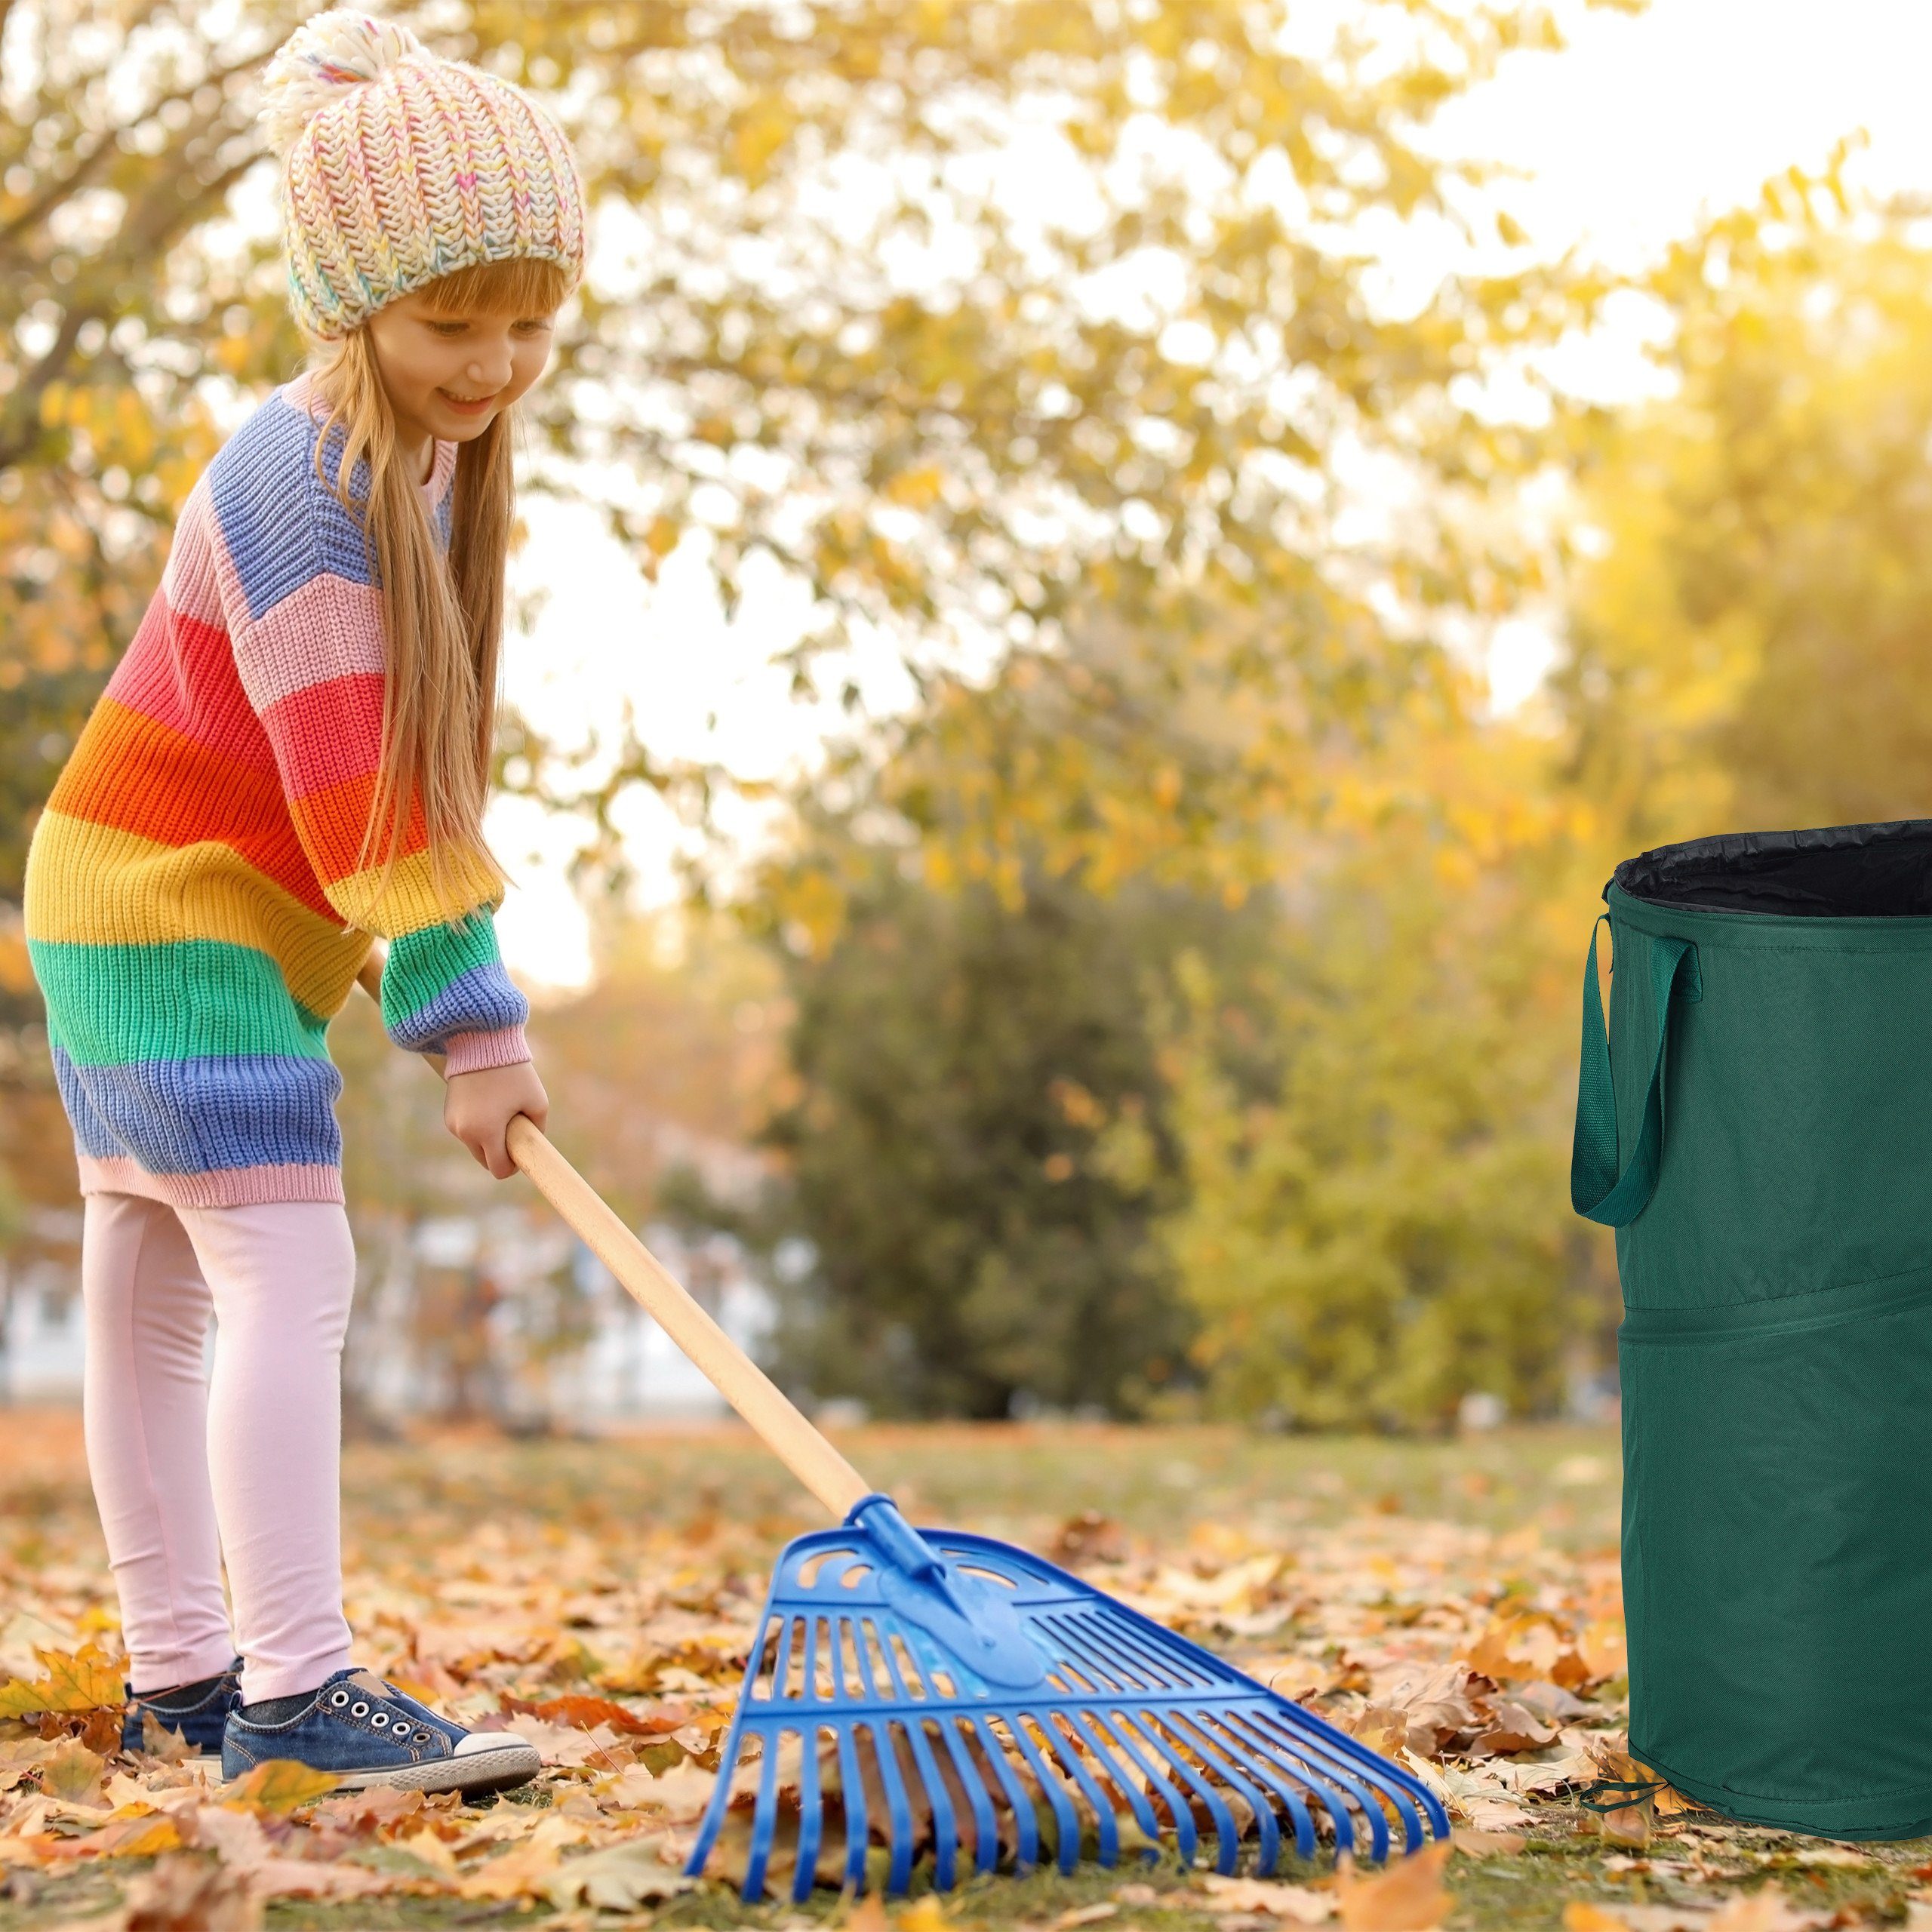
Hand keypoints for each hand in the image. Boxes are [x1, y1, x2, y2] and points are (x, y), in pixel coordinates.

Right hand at [443, 1060, 548, 1178]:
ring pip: (474, 1146)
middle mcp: (464, 1132)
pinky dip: (477, 1127)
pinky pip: (466, 1131)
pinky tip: (487, 1106)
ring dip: (488, 1139)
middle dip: (499, 1153)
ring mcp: (452, 1123)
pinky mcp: (448, 1113)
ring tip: (501, 1113)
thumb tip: (532, 1143)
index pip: (498, 1169)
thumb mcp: (537, 1101)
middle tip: (514, 1132)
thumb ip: (538, 1128)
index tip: (520, 1155)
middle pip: (484, 1160)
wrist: (481, 1044)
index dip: (512, 1167)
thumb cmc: (514, 1073)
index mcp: (486, 1132)